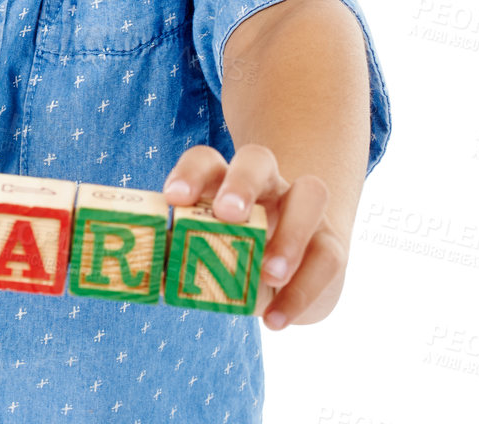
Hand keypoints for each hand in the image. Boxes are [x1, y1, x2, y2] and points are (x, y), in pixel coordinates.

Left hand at [162, 143, 347, 329]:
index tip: (173, 198)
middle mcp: (267, 184)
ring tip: (269, 272)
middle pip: (259, 159)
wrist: (290, 279)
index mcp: (226, 182)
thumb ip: (181, 259)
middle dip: (242, 182)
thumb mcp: (207, 258)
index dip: (190, 173)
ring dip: (291, 231)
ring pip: (311, 193)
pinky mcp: (331, 244)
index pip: (206, 161)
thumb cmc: (234, 260)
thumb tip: (147, 273)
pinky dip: (303, 290)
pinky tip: (276, 319)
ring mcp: (304, 209)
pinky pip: (328, 256)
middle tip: (228, 214)